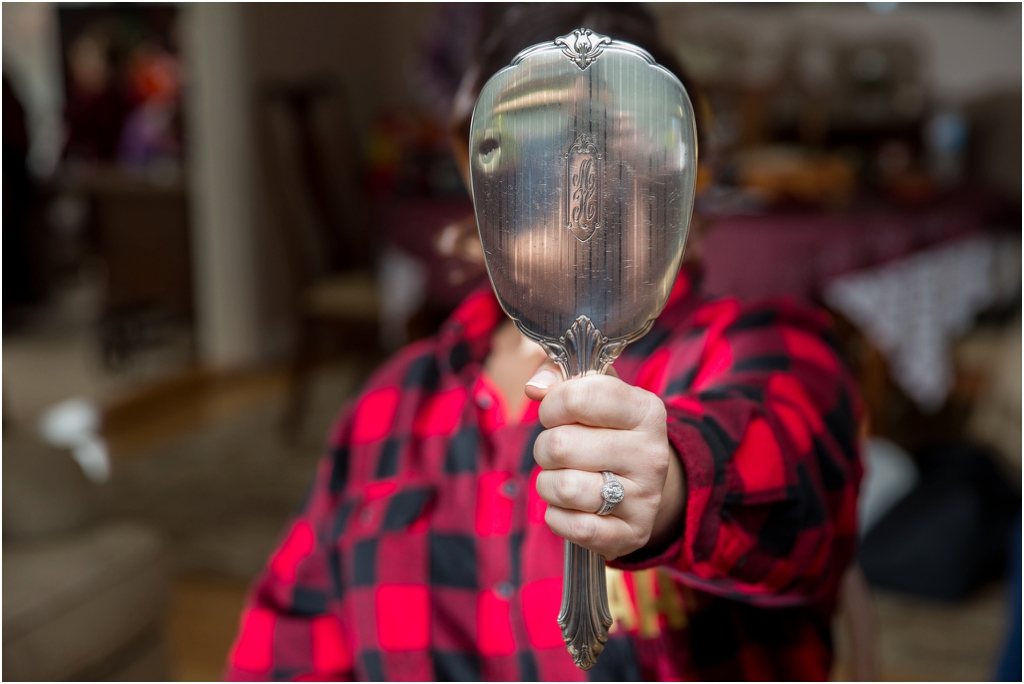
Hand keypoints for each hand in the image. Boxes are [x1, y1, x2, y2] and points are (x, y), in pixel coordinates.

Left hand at [525, 362, 685, 559]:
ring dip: (548, 484)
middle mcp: (652, 454)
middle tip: (559, 452)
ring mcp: (646, 498)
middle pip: (560, 446)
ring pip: (563, 488)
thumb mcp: (593, 392)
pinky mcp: (633, 534)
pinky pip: (574, 528)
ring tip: (564, 478)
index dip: (551, 406)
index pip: (575, 398)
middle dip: (545, 448)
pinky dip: (558, 517)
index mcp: (646, 410)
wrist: (644, 483)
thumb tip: (535, 387)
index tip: (556, 413)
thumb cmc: (607, 430)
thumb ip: (559, 375)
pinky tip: (570, 507)